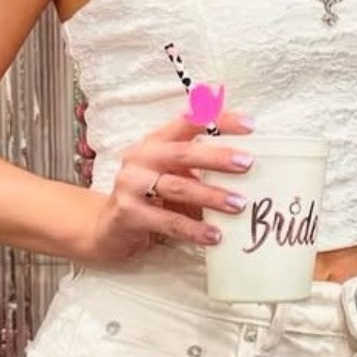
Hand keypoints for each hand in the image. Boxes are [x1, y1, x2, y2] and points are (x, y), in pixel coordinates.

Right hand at [83, 111, 252, 264]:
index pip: (188, 122)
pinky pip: (168, 221)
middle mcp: (141, 158)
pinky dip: (194, 229)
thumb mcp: (174, 176)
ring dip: (211, 196)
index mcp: (156, 142)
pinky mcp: (128, 214)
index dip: (217, 120)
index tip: (250, 125)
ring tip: (239, 204)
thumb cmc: (151, 198)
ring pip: (177, 188)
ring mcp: (131, 185)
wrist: (107, 228)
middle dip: (217, 157)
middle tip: (247, 163)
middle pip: (182, 153)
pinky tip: (214, 235)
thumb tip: (249, 168)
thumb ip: (201, 167)